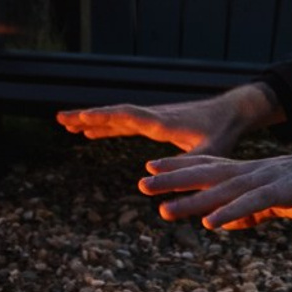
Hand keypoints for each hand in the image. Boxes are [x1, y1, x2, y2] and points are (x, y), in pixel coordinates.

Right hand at [57, 84, 281, 155]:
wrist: (231, 112)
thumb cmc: (223, 132)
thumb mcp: (210, 151)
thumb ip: (189, 163)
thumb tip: (167, 179)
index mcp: (161, 121)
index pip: (125, 116)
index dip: (102, 117)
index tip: (80, 118)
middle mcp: (152, 116)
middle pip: (113, 113)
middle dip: (87, 116)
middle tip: (60, 119)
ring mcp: (151, 118)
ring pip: (115, 118)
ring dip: (92, 121)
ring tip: (66, 125)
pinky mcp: (154, 122)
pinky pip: (124, 123)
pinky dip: (105, 127)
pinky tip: (91, 134)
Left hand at [136, 126, 291, 230]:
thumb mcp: (281, 200)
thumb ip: (255, 209)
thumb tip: (234, 220)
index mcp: (253, 172)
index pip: (209, 167)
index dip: (179, 167)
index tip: (149, 168)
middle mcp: (254, 172)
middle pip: (207, 176)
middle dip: (173, 180)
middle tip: (141, 184)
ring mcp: (268, 180)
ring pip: (223, 191)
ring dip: (192, 201)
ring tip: (164, 210)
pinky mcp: (285, 191)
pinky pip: (253, 204)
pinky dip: (230, 213)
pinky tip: (210, 224)